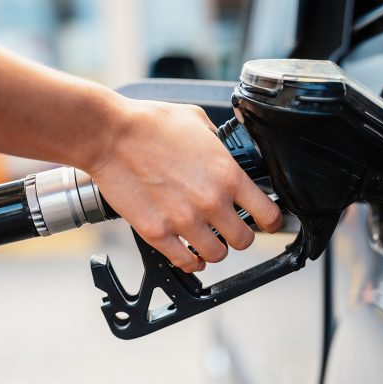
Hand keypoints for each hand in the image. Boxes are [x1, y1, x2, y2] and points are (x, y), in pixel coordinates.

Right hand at [87, 98, 281, 272]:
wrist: (110, 135)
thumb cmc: (150, 124)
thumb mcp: (198, 121)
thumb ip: (219, 143)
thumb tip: (226, 153)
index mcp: (227, 175)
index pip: (268, 214)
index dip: (271, 220)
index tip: (266, 221)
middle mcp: (211, 202)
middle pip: (244, 240)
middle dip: (240, 235)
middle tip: (230, 228)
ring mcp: (184, 221)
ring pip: (216, 255)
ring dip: (214, 249)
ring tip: (207, 239)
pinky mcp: (157, 233)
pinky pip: (185, 261)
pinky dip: (190, 261)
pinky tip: (189, 254)